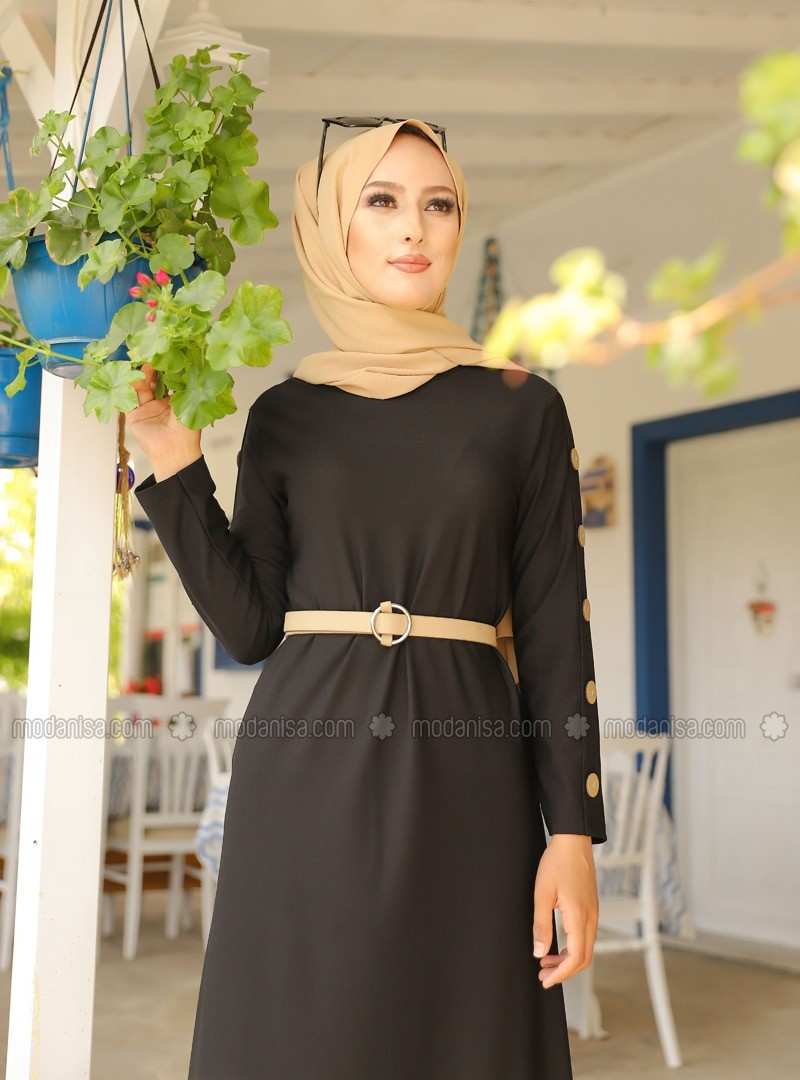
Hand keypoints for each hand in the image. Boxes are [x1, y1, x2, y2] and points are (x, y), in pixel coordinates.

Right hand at [128, 363, 201, 480]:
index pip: (169, 378)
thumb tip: (184, 363)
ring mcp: (146, 408)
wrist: (174, 452)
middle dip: (152, 367)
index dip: (166, 366)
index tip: (165, 353)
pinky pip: (128, 398)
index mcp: (176, 400)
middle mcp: (160, 402)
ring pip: (140, 386)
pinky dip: (128, 387)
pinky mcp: (134, 415)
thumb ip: (182, 385)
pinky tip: (131, 377)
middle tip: (152, 355)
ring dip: (141, 375)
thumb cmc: (187, 431)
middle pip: (153, 380)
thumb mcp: (188, 403)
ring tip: (144, 364)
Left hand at [532, 834, 597, 988]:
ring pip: (586, 948)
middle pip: (584, 958)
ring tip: (546, 962)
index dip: (561, 974)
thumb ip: (541, 925)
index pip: (575, 958)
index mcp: (579, 918)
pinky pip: (585, 936)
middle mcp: (591, 919)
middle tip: (543, 975)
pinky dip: (573, 947)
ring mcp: (593, 913)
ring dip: (568, 960)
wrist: (573, 841)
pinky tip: (557, 944)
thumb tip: (539, 953)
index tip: (545, 981)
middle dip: (564, 971)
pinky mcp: (591, 907)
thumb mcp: (542, 894)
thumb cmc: (556, 864)